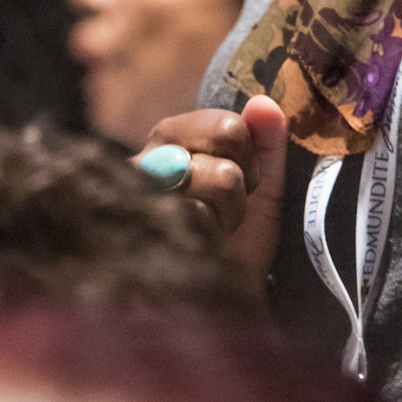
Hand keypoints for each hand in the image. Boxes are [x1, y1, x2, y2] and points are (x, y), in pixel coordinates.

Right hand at [138, 98, 287, 280]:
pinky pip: (187, 216)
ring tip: (213, 230)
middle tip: (230, 207)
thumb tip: (264, 103)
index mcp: (177, 135)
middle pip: (220, 152)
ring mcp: (138, 192)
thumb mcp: (261, 187)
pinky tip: (198, 245)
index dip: (250, 154)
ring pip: (203, 181)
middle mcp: (150, 156)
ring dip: (224, 214)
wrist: (217, 299)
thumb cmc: (236, 238)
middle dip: (238, 184)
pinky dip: (206, 235)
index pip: (229, 125)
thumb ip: (266, 143)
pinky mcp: (135, 223)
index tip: (248, 180)